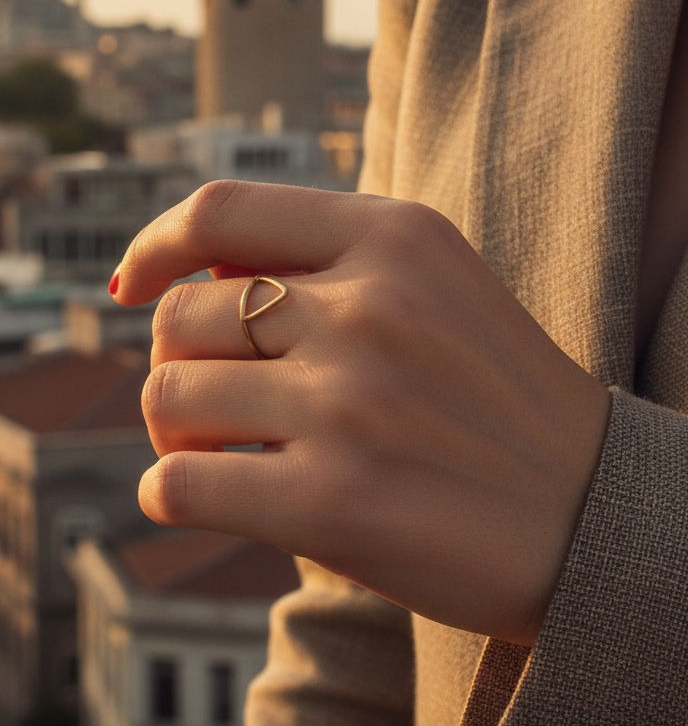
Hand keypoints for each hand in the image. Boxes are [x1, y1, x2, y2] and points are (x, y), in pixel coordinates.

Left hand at [111, 180, 610, 645]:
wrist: (594, 516)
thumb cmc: (496, 401)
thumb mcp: (438, 286)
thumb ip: (330, 261)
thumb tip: (192, 275)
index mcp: (394, 238)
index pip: (220, 209)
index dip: (153, 244)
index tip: (130, 286)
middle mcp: (368, 308)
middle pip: (180, 315)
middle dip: (178, 365)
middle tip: (212, 409)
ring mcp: (349, 404)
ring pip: (167, 395)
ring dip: (176, 433)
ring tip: (225, 455)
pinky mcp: (333, 503)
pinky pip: (176, 484)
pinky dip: (169, 493)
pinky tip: (206, 499)